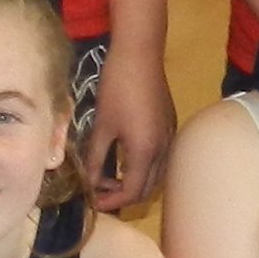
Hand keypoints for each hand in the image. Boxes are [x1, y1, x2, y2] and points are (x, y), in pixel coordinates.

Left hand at [82, 63, 175, 212]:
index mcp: (145, 152)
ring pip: (156, 175)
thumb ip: (94, 157)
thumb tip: (88, 182)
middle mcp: (163, 150)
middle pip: (147, 189)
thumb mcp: (101, 125)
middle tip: (98, 191)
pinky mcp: (170, 127)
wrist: (140, 55)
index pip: (132, 192)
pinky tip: (123, 159)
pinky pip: (160, 160)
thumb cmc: (116, 88)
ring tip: (108, 177)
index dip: (111, 201)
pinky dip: (143, 168)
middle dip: (123, 195)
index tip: (93, 201)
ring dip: (134, 182)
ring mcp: (170, 138)